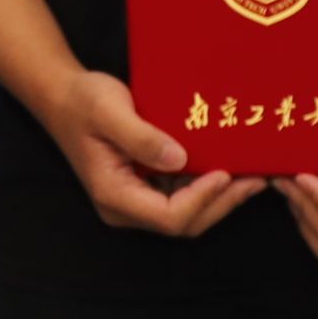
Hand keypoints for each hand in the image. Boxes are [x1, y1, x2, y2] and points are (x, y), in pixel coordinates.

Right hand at [34, 69, 266, 240]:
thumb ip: (141, 136)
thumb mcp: (108, 110)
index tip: (225, 173)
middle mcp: (125, 207)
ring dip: (221, 198)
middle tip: (256, 178)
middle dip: (221, 204)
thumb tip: (180, 158)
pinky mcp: (145, 187)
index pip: (168, 216)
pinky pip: (182, 197)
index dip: (201, 200)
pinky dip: (208, 187)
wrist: (61, 95)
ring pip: (188, 214)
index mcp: (113, 195)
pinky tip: (231, 167)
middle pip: (184, 223)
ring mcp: (136, 200)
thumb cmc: (82, 100)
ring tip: (254, 174)